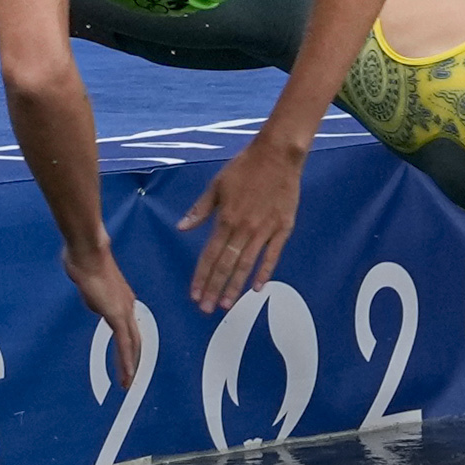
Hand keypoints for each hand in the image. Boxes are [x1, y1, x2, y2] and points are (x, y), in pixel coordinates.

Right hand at [75, 258, 158, 410]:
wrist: (87, 250)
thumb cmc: (83, 256)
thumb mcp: (86, 276)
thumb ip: (90, 288)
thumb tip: (90, 295)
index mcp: (122, 296)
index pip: (129, 326)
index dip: (130, 344)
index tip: (128, 357)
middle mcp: (127, 304)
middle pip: (135, 338)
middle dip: (134, 359)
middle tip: (132, 377)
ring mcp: (124, 309)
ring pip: (132, 344)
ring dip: (130, 365)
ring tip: (128, 382)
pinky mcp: (116, 314)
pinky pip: (124, 344)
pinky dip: (126, 361)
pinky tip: (127, 374)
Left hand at [179, 128, 312, 308]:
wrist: (278, 155)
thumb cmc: (245, 167)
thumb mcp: (217, 185)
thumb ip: (200, 210)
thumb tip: (181, 228)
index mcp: (225, 219)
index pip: (209, 255)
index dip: (201, 276)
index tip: (194, 294)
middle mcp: (243, 228)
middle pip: (226, 265)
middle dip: (214, 288)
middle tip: (206, 309)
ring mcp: (265, 230)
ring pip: (247, 264)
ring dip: (235, 286)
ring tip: (226, 304)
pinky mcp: (283, 228)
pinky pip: (272, 255)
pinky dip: (264, 272)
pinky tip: (257, 288)